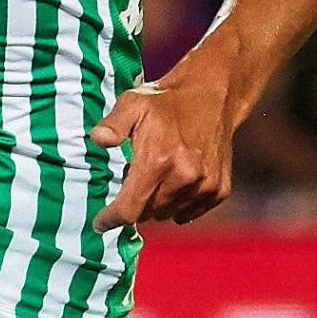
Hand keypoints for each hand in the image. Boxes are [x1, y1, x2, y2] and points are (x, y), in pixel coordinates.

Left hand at [94, 60, 240, 231]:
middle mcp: (184, 177)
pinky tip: (175, 181)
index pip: (129, 209)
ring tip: (156, 174)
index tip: (100, 223)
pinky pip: (190, 212)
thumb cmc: (167, 101)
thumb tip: (98, 140)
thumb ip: (112, 125)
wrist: (212, 94)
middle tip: (134, 176)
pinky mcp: (219, 189)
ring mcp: (204, 185)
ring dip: (156, 203)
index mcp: (158, 160)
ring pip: (167, 214)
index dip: (111, 219)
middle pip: (147, 213)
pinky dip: (179, 204)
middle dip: (134, 202)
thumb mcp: (132, 104)